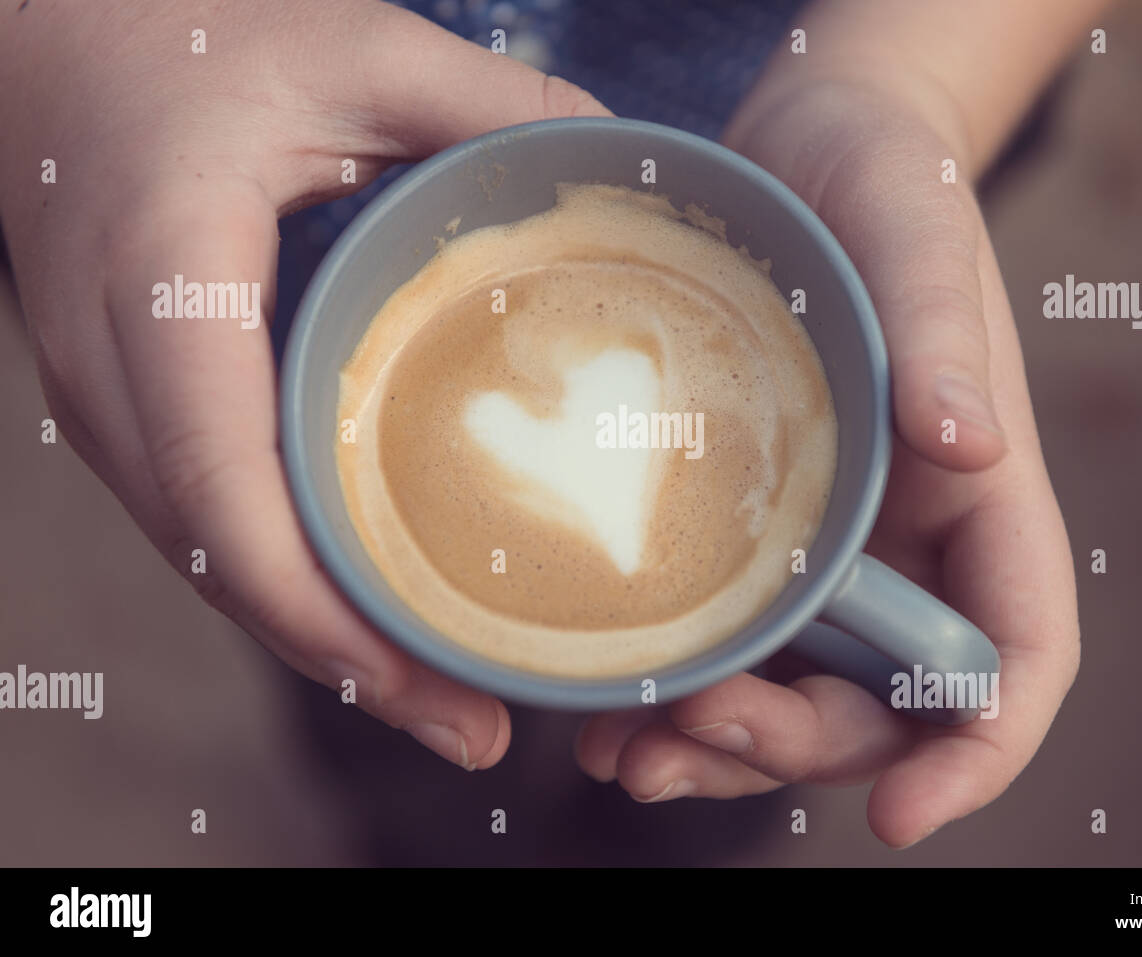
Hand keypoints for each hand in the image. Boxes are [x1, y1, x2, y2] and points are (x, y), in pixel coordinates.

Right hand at [0, 0, 606, 768]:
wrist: (50, 41)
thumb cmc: (179, 32)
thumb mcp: (348, 48)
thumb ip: (485, 104)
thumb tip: (623, 167)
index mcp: (163, 286)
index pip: (220, 484)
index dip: (312, 604)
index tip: (416, 676)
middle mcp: (116, 372)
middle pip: (221, 561)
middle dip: (341, 662)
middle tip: (475, 724)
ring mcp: (111, 402)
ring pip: (214, 560)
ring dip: (320, 641)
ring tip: (442, 699)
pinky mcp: (136, 409)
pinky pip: (212, 522)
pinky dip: (290, 585)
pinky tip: (370, 617)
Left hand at [575, 77, 1080, 846]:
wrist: (805, 145)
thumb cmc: (881, 179)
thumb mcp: (912, 237)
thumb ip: (945, 337)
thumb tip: (972, 448)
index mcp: (982, 498)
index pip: (1014, 655)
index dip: (976, 754)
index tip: (904, 820)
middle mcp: (909, 541)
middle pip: (881, 703)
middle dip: (793, 749)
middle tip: (686, 740)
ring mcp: (830, 542)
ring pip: (795, 692)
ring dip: (721, 748)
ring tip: (629, 758)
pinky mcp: (755, 525)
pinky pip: (732, 638)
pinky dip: (679, 693)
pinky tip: (611, 711)